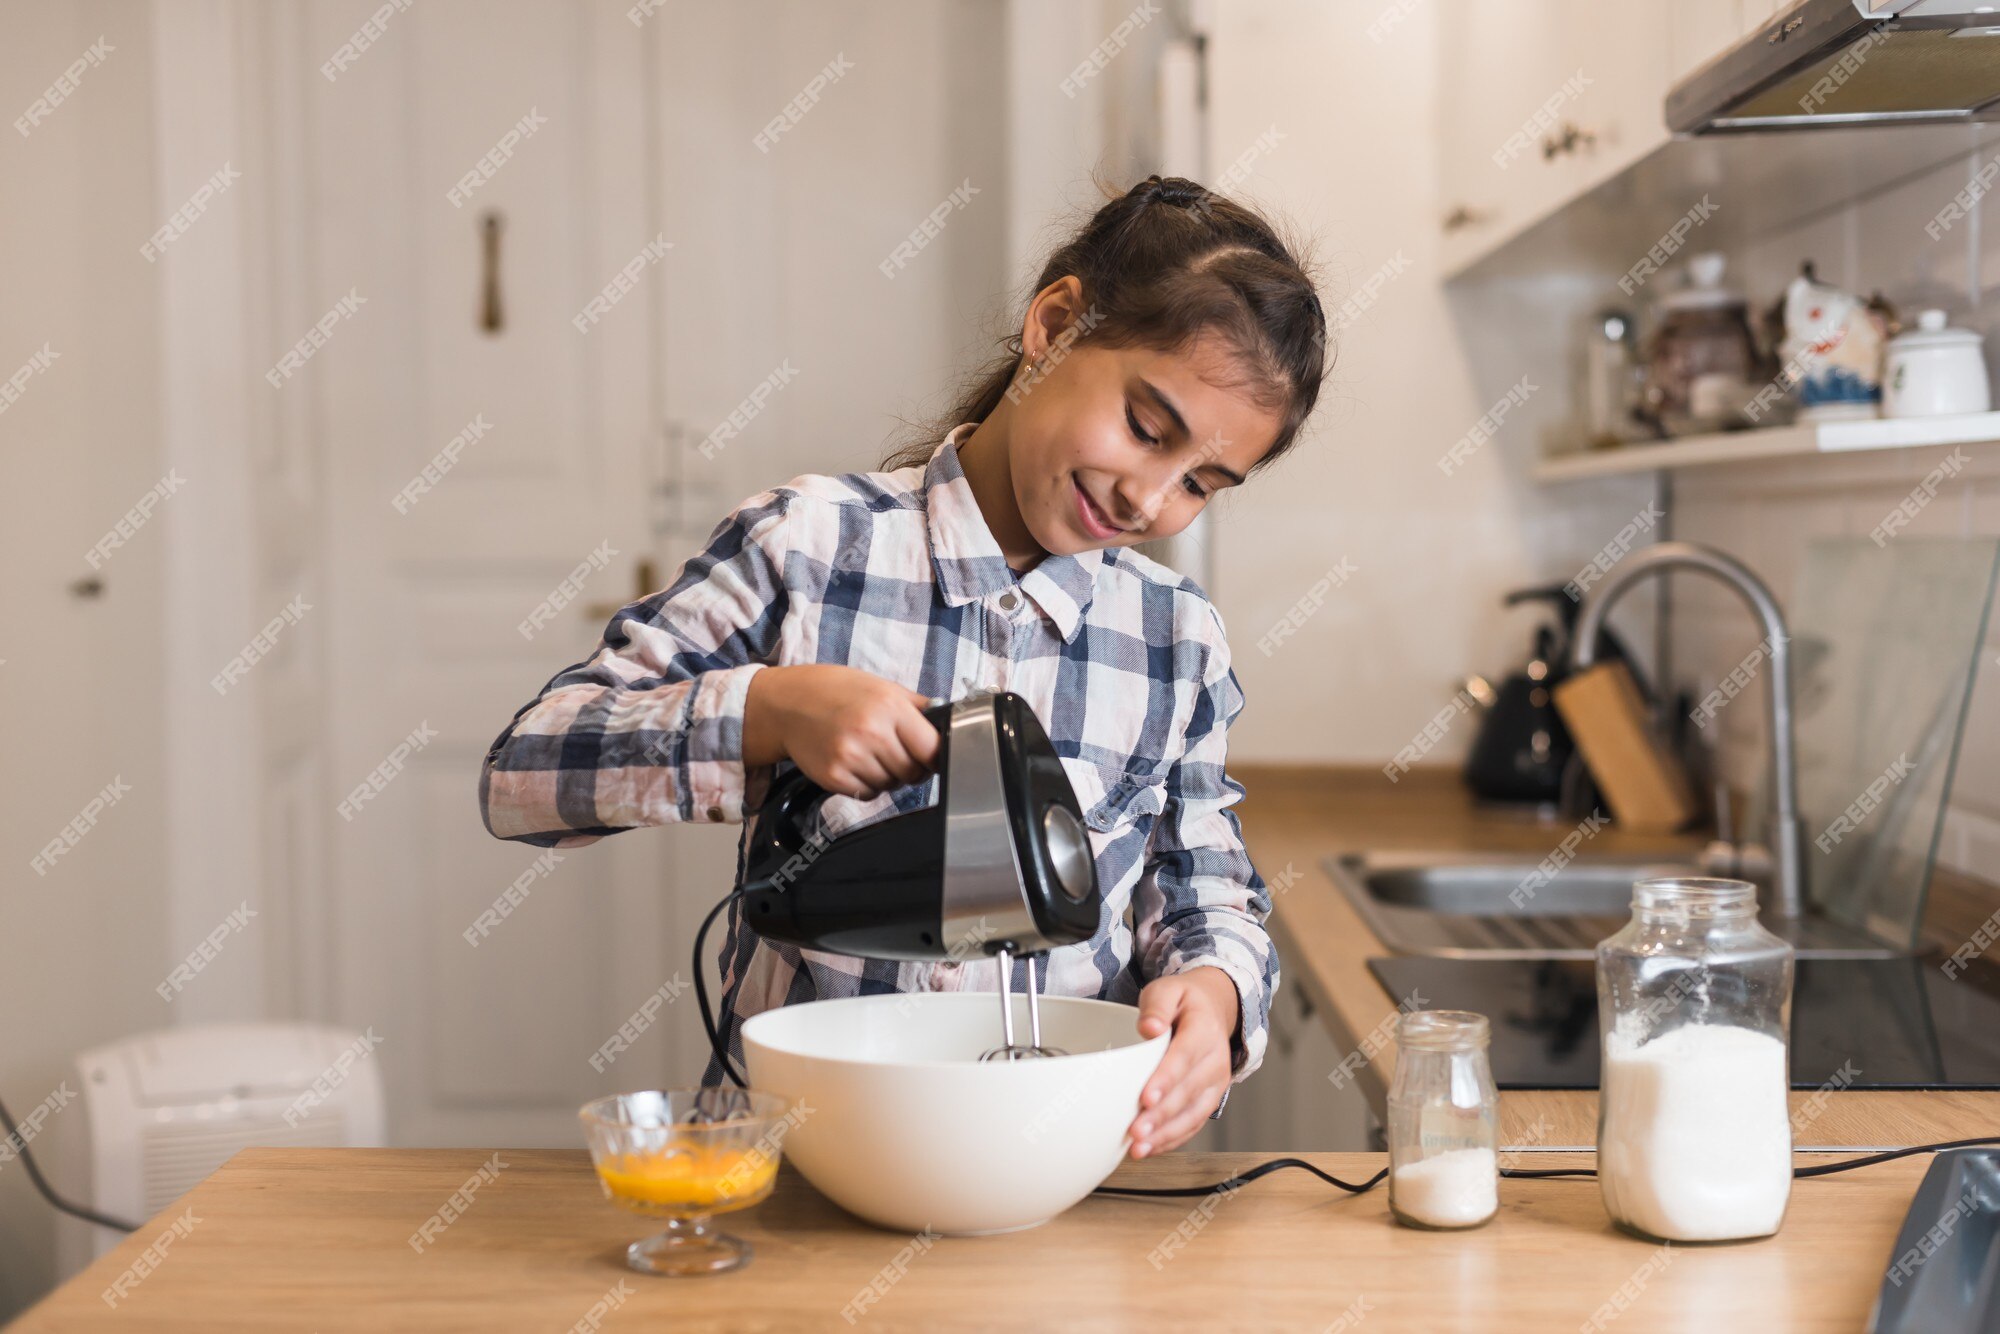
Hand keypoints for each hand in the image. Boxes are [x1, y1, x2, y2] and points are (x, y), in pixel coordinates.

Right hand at [743, 665, 939, 799]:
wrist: (786, 703)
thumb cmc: (835, 691)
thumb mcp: (880, 685)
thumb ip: (916, 705)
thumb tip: (945, 722)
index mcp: (890, 706)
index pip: (932, 748)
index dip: (935, 756)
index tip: (931, 757)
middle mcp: (871, 731)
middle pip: (913, 772)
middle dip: (910, 768)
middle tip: (895, 753)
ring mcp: (851, 756)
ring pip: (891, 785)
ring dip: (887, 776)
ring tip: (869, 754)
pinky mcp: (833, 776)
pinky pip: (867, 793)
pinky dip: (866, 785)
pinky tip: (854, 764)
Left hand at [1127, 967, 1240, 1158]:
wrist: (1213, 1009)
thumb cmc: (1183, 1002)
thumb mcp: (1167, 990)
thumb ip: (1156, 1006)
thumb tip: (1148, 1028)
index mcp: (1204, 1030)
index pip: (1185, 1057)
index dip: (1166, 1080)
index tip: (1146, 1098)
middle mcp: (1215, 1060)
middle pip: (1188, 1092)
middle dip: (1161, 1116)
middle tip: (1136, 1132)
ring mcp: (1215, 1083)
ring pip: (1193, 1114)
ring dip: (1166, 1134)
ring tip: (1139, 1149)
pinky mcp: (1209, 1098)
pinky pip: (1193, 1123)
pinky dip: (1173, 1139)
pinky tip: (1151, 1149)